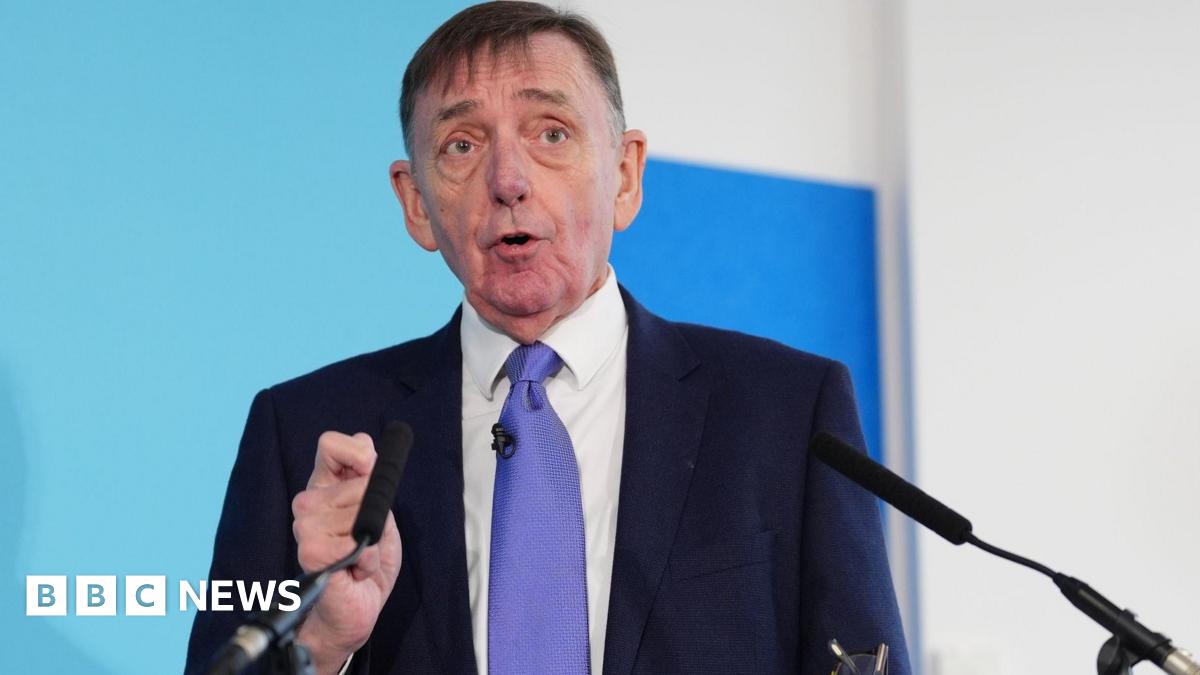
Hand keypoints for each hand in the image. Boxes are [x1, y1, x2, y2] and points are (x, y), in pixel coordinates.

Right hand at [292, 431, 402, 674]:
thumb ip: (372, 479)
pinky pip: (357, 542)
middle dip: (376, 514)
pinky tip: (355, 571)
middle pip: (359, 484)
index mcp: (324, 487)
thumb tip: (366, 446)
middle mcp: (309, 503)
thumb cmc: (365, 562)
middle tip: (364, 539)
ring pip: (361, 514)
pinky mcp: (310, 551)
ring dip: (373, 541)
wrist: (353, 611)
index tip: (369, 471)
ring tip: (358, 557)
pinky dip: (368, 559)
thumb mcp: (380, 513)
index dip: (358, 454)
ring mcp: (305, 526)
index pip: (331, 445)